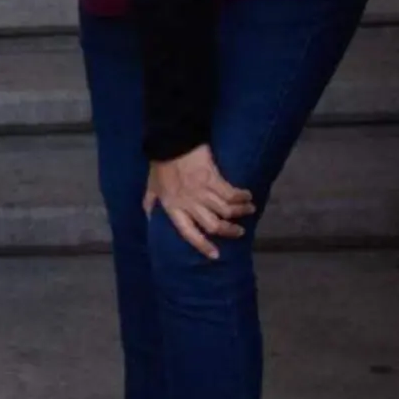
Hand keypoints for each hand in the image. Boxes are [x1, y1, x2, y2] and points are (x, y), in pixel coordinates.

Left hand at [143, 145, 255, 259]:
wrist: (170, 143)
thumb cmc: (160, 165)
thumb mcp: (151, 187)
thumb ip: (150, 202)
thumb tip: (148, 216)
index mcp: (173, 208)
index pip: (188, 233)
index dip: (202, 245)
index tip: (215, 255)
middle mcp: (189, 204)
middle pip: (213, 225)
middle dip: (229, 231)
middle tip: (239, 232)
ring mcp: (202, 192)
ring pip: (226, 210)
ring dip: (240, 212)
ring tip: (249, 211)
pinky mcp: (213, 179)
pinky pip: (231, 193)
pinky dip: (241, 197)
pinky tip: (247, 196)